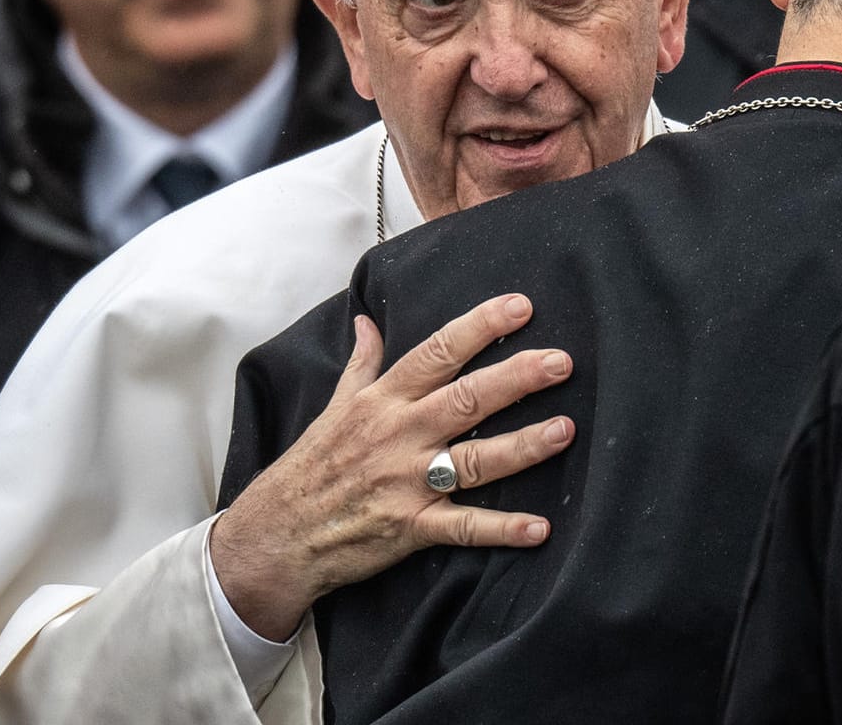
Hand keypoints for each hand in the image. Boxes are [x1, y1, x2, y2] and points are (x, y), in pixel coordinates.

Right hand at [211, 293, 574, 640]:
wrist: (275, 535)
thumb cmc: (311, 467)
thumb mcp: (333, 406)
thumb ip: (361, 363)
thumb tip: (366, 320)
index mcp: (382, 401)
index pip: (437, 353)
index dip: (480, 327)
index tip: (521, 306)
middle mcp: (398, 435)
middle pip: (465, 399)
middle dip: (515, 378)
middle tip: (561, 362)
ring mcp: (407, 483)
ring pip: (474, 460)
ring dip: (522, 447)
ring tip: (565, 430)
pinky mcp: (411, 528)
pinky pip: (463, 528)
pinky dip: (502, 529)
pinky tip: (539, 528)